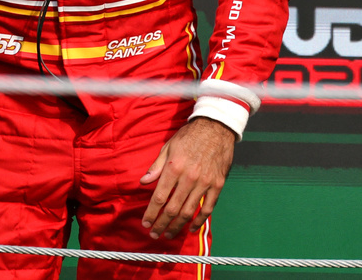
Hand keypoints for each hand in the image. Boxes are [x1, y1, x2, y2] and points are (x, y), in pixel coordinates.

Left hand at [139, 117, 235, 239]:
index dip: (151, 213)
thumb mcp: (168, 147)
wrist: (216, 127)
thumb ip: (156, 167)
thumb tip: (143, 182)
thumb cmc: (189, 137)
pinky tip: (191, 228)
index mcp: (174, 167)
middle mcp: (189, 177)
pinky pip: (208, 208)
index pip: (159, 197)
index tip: (146, 223)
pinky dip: (199, 221)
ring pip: (189, 211)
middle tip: (155, 234)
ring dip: (178, 226)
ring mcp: (205, 182)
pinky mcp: (217, 185)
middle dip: (162, 224)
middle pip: (173, 208)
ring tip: (169, 234)